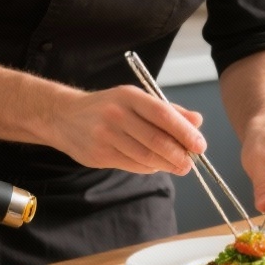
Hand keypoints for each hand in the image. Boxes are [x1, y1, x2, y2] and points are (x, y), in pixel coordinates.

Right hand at [51, 86, 205, 175]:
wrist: (65, 117)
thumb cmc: (108, 107)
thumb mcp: (135, 100)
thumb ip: (167, 110)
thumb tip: (197, 121)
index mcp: (129, 96)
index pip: (163, 114)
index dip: (184, 132)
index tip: (200, 144)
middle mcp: (116, 114)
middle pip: (155, 139)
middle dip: (178, 154)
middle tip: (191, 162)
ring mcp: (105, 136)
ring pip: (145, 156)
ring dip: (166, 164)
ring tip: (179, 166)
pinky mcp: (99, 155)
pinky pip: (132, 165)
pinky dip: (149, 167)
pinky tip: (157, 165)